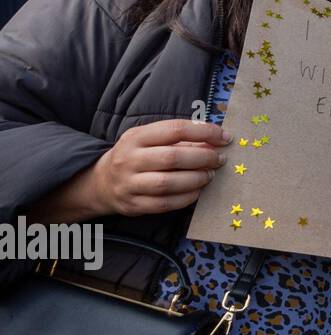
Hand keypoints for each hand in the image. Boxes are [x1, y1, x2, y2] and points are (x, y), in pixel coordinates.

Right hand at [88, 120, 230, 217]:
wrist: (102, 182)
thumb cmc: (136, 155)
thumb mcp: (149, 138)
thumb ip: (178, 138)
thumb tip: (216, 140)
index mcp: (136, 137)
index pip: (175, 130)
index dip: (204, 132)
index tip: (224, 137)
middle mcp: (129, 159)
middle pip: (173, 157)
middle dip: (203, 158)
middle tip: (219, 159)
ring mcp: (129, 184)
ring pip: (168, 183)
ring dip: (197, 179)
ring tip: (210, 175)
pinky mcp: (133, 205)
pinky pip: (165, 204)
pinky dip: (187, 198)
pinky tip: (198, 191)